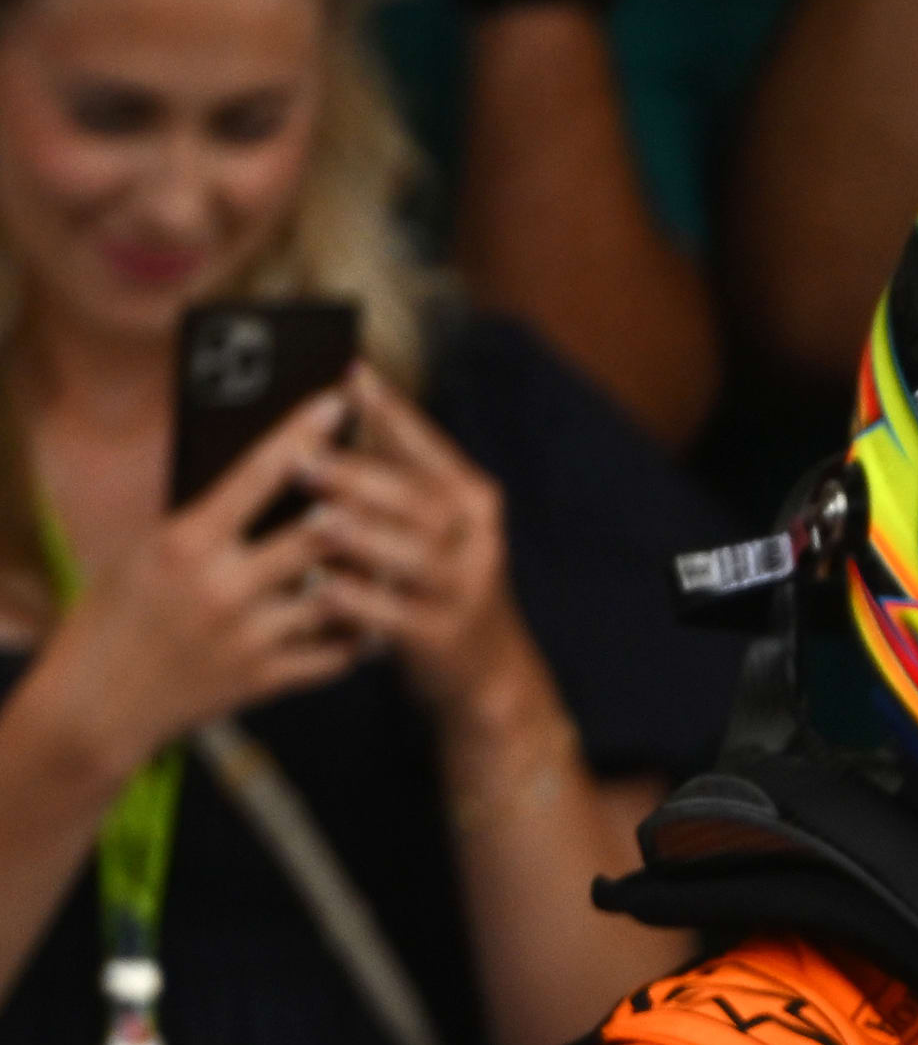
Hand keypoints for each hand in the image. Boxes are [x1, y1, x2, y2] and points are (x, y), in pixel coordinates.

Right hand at [21, 388, 363, 775]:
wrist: (97, 702)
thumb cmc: (116, 614)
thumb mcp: (144, 552)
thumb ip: (203, 521)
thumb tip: (265, 476)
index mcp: (185, 541)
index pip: (258, 473)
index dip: (304, 433)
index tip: (338, 402)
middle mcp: (222, 586)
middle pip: (320, 533)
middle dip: (358, 506)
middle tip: (388, 486)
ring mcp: (249, 636)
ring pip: (340, 593)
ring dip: (368, 574)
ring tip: (392, 554)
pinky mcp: (266, 679)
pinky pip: (336, 653)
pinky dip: (357, 634)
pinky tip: (371, 618)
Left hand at [306, 365, 541, 720]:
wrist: (485, 669)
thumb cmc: (434, 582)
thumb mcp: (432, 527)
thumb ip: (393, 480)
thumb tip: (325, 417)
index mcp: (472, 501)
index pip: (428, 446)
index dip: (391, 411)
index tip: (349, 374)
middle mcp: (476, 540)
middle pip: (419, 500)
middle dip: (360, 476)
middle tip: (304, 457)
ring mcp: (464, 589)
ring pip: (413, 556)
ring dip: (362, 536)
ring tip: (316, 520)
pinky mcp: (444, 636)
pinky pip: (398, 615)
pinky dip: (360, 601)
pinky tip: (323, 589)